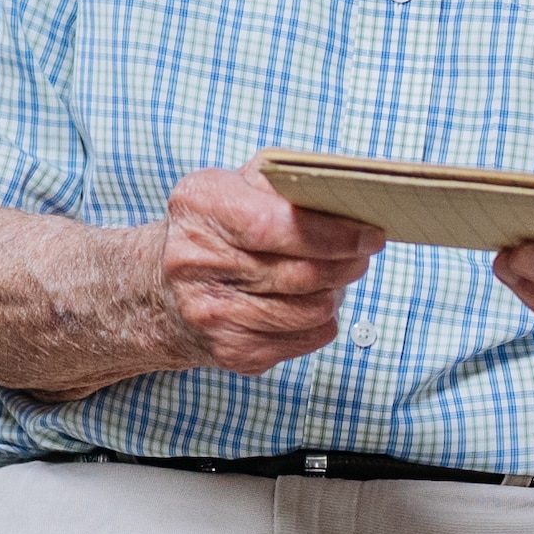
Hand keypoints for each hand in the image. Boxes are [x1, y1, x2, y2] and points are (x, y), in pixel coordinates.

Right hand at [155, 166, 383, 370]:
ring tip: (336, 275)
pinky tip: (311, 301)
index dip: (331, 233)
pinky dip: (321, 320)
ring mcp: (209, 312)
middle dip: (346, 263)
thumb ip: (288, 182)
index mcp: (199, 206)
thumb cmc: (219, 226)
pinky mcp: (229, 351)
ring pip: (309, 310)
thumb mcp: (240, 184)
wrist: (162, 288)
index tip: (370, 234)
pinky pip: (305, 339)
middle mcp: (194, 261)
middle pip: (300, 273)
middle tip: (364, 253)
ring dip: (336, 292)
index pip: (273, 225)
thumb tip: (350, 196)